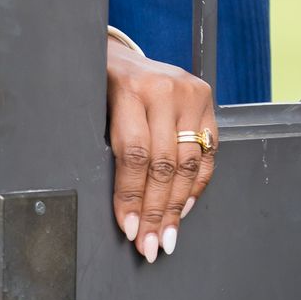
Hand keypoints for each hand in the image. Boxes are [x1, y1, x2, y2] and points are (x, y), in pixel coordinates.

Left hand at [106, 34, 216, 262]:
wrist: (120, 54)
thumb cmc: (98, 88)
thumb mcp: (92, 109)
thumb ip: (107, 146)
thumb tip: (119, 206)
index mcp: (128, 89)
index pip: (133, 155)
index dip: (131, 197)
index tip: (130, 229)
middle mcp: (164, 90)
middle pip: (163, 165)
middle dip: (156, 211)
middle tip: (151, 245)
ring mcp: (190, 94)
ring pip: (188, 163)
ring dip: (177, 207)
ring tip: (168, 236)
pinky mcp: (207, 100)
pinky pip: (206, 153)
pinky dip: (196, 185)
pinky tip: (184, 209)